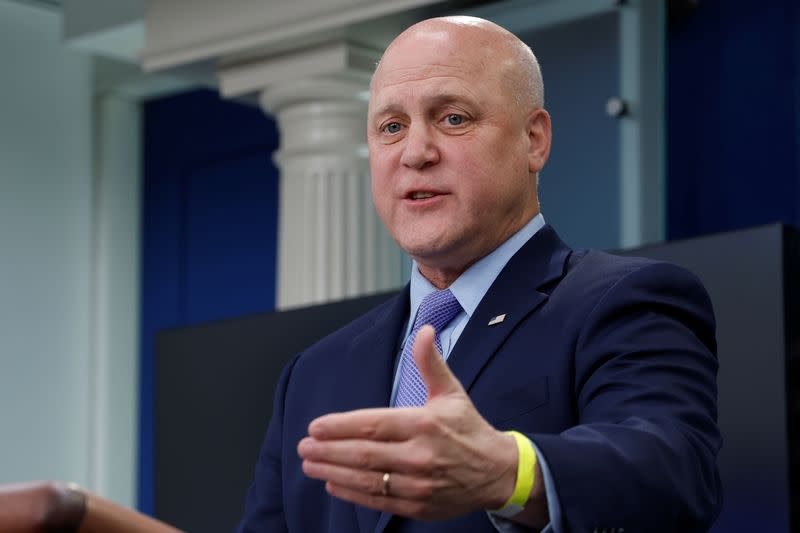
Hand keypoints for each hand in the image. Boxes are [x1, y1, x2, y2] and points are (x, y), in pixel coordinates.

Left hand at [297, 325, 517, 519]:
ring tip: (309, 463)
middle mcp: (420, 455)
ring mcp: (419, 483)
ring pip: (367, 479)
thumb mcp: (451, 392)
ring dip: (333, 471)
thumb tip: (424, 330)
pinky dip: (353, 492)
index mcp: (425, 424)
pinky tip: (333, 482)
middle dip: (328, 449)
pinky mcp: (419, 505)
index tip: (316, 425)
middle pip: (364, 454)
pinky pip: (379, 500)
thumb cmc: (468, 428)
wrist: (498, 472)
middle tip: (303, 445)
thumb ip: (430, 362)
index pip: (373, 424)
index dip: (341, 426)